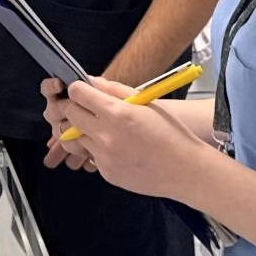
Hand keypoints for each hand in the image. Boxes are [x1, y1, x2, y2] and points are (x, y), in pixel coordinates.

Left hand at [56, 78, 213, 198]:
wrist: (185, 170)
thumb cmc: (171, 133)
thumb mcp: (147, 103)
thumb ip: (115, 90)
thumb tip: (93, 82)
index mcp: (117, 113)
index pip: (77, 94)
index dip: (78, 89)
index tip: (83, 91)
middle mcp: (105, 135)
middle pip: (70, 115)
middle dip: (77, 108)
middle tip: (90, 109)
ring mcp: (104, 157)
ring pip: (77, 137)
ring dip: (86, 131)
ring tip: (107, 131)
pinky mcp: (106, 173)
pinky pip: (91, 156)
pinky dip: (98, 149)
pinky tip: (119, 149)